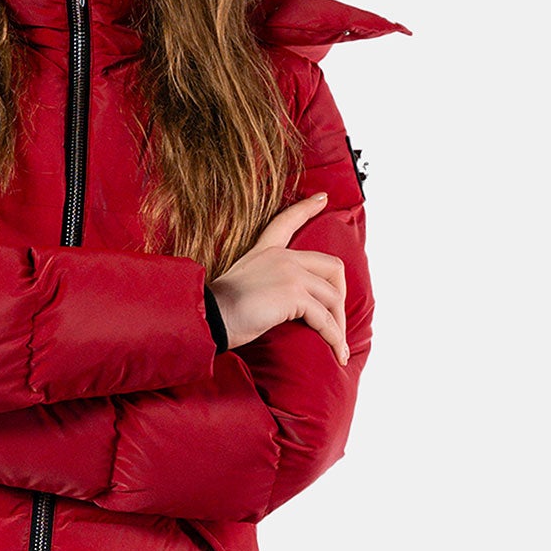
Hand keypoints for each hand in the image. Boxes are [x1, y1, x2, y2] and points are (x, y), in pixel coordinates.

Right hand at [210, 192, 350, 366]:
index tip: (321, 198)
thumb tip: (276, 305)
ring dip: (339, 324)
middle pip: (331, 266)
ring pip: (333, 297)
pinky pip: (325, 318)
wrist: (209, 319)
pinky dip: (334, 337)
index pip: (286, 221)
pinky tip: (336, 352)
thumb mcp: (240, 287)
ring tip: (338, 346)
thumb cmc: (217, 311)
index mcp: (265, 251)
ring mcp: (290, 274)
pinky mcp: (294, 295)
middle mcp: (282, 257)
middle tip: (337, 319)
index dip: (306, 209)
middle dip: (340, 295)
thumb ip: (263, 285)